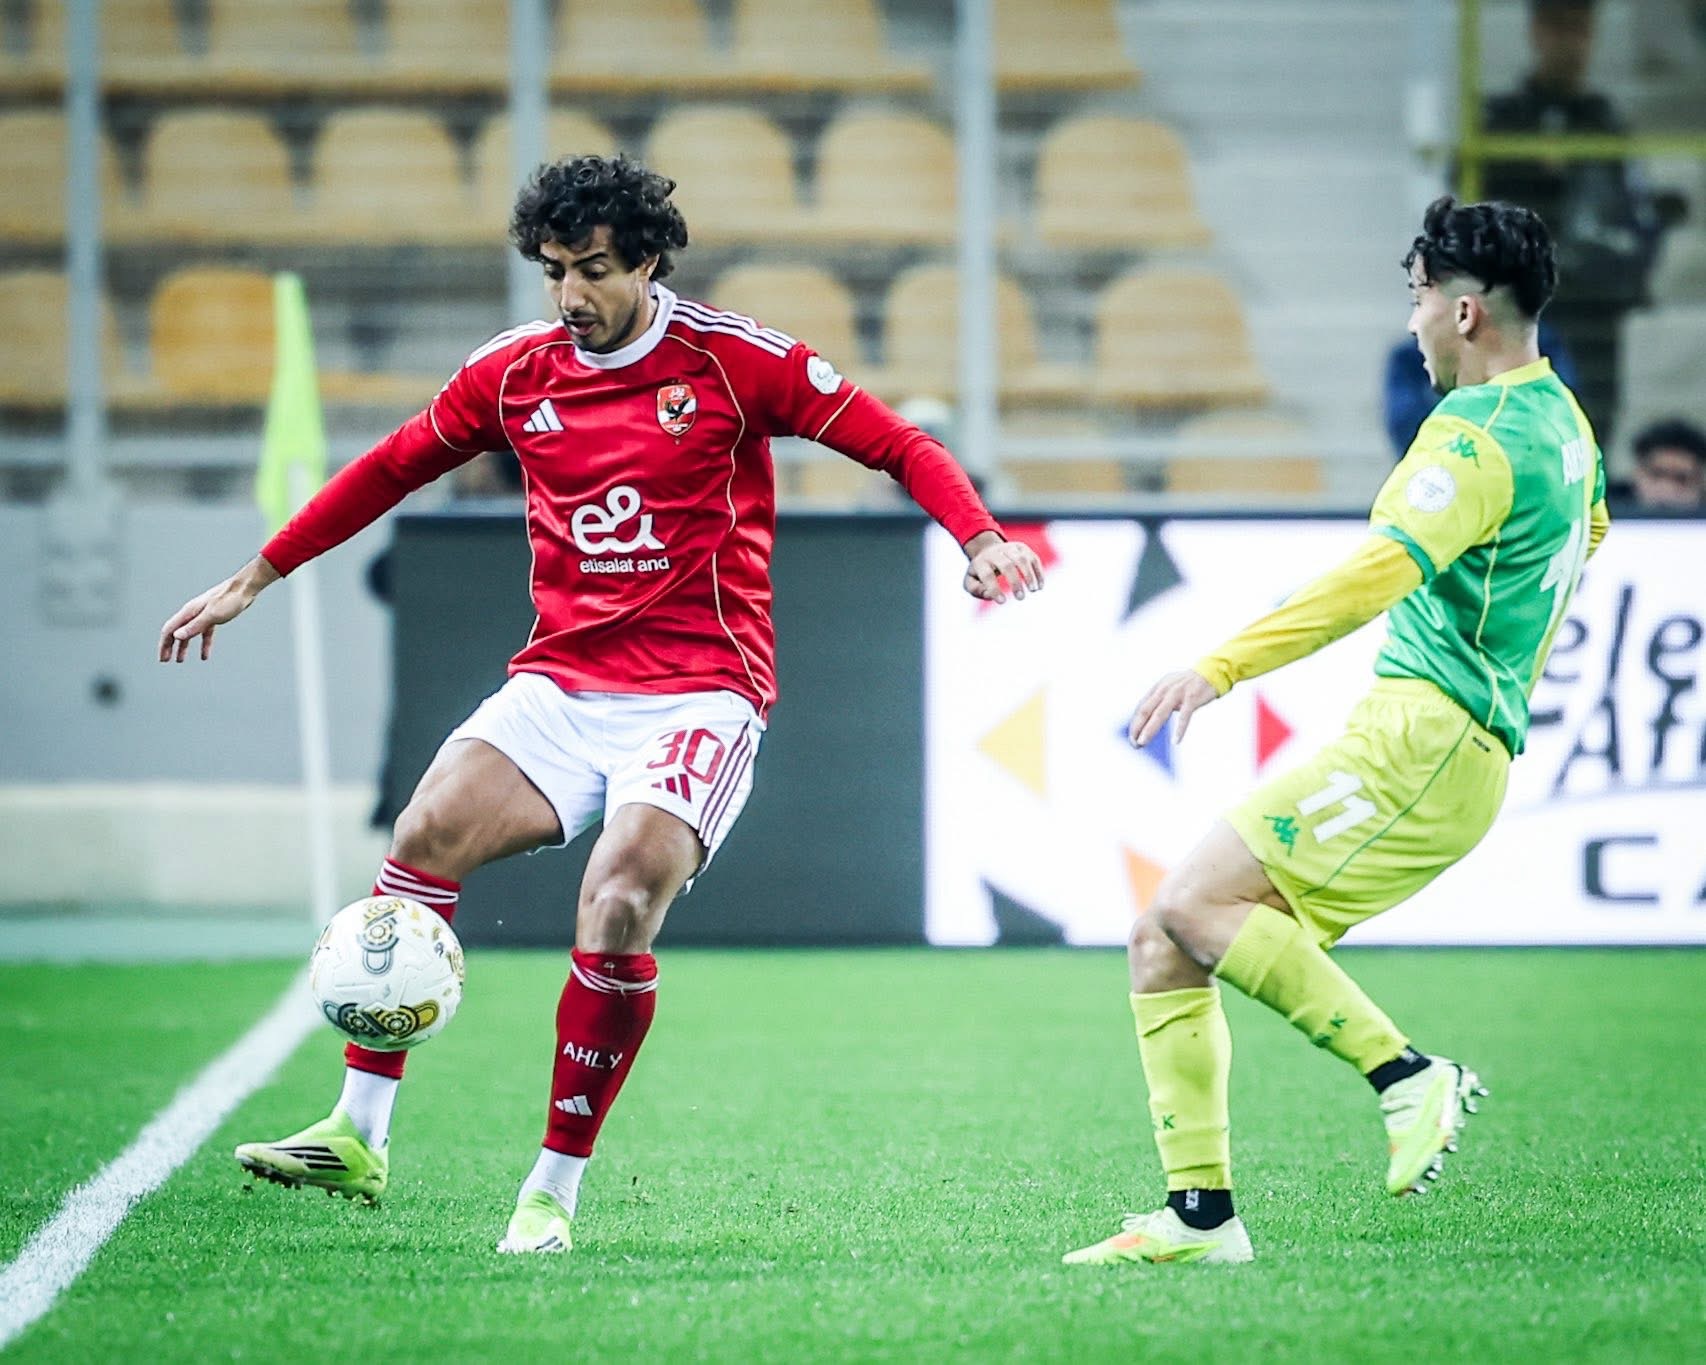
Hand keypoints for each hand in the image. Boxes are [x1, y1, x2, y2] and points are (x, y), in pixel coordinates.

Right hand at [157, 556, 277, 661]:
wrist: (245, 588)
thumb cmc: (230, 599)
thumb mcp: (211, 616)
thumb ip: (194, 626)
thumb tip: (177, 636)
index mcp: (189, 612)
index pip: (169, 630)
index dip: (164, 645)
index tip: (163, 658)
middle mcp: (193, 613)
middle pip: (176, 631)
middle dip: (169, 646)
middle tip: (165, 660)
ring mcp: (203, 614)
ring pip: (189, 633)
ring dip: (183, 646)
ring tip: (180, 659)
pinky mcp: (214, 616)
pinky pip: (204, 633)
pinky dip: (203, 644)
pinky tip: (205, 655)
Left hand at [962, 532, 1043, 603]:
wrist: (987, 549)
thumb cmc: (980, 572)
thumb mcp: (971, 582)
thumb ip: (976, 590)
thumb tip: (991, 595)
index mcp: (981, 562)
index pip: (987, 575)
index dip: (994, 588)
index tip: (1002, 601)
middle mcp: (995, 553)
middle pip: (1007, 565)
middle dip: (1015, 582)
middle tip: (1020, 598)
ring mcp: (1010, 548)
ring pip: (1022, 559)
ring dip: (1029, 575)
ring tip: (1033, 590)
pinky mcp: (1022, 548)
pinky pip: (1033, 558)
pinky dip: (1038, 572)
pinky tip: (1040, 586)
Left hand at [1128, 669, 1218, 747]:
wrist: (1211, 672)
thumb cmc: (1189, 685)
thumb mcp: (1170, 689)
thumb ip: (1161, 702)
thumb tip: (1150, 723)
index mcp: (1158, 688)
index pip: (1141, 707)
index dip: (1135, 723)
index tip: (1132, 737)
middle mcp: (1164, 689)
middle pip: (1146, 710)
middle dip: (1137, 727)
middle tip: (1134, 743)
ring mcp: (1178, 693)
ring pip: (1160, 713)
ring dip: (1150, 729)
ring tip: (1142, 742)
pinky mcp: (1192, 697)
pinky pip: (1184, 716)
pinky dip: (1179, 729)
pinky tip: (1176, 741)